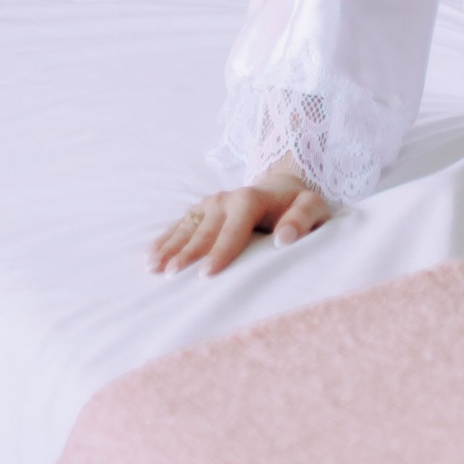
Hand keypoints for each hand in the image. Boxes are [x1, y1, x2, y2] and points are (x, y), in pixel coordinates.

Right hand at [150, 167, 329, 275]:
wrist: (281, 188)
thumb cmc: (298, 205)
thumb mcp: (312, 207)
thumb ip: (302, 220)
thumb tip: (285, 238)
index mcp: (252, 198)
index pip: (235, 225)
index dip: (221, 249)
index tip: (208, 273)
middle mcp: (227, 198)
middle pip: (206, 228)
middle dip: (189, 252)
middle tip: (172, 276)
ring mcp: (210, 203)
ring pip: (187, 226)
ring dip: (170, 247)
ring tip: (153, 268)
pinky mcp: (201, 210)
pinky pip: (180, 225)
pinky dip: (164, 240)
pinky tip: (150, 256)